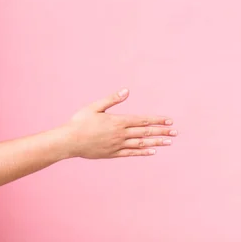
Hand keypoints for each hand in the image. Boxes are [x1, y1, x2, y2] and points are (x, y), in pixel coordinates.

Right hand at [62, 89, 176, 158]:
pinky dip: (143, 152)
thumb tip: (126, 90)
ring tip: (168, 142)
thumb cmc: (79, 122)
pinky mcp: (112, 153)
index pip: (142, 120)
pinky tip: (152, 151)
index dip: (157, 120)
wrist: (69, 141)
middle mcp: (120, 134)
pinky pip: (131, 153)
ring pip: (141, 143)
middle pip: (145, 132)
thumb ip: (112, 99)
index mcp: (117, 121)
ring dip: (156, 142)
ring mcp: (117, 145)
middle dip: (161, 131)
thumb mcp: (94, 107)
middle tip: (175, 132)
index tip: (169, 121)